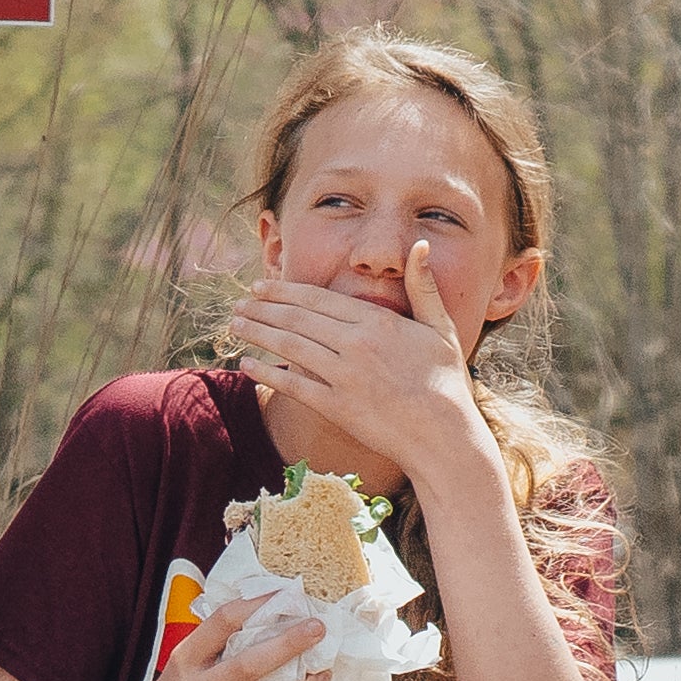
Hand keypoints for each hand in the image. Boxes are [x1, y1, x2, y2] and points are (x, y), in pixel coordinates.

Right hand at [116, 593, 332, 680]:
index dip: (258, 604)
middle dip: (289, 645)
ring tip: (325, 675)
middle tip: (317, 628)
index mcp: (185, 662)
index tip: (286, 595)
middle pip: (249, 667)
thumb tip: (273, 606)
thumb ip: (219, 639)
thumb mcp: (184, 659)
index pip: (222, 622)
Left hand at [228, 254, 495, 492]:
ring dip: (258, 333)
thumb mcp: (440, 328)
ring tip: (235, 325)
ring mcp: (343, 378)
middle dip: (262, 308)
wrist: (443, 435)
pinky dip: (268, 373)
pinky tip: (247, 364)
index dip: (284, 290)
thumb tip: (419, 245)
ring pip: (289, 347)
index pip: (318, 298)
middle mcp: (355, 345)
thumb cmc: (445, 381)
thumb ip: (423, 286)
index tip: (260, 286)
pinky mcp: (336, 408)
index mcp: (376, 323)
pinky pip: (294, 386)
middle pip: (297, 319)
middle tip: (239, 303)